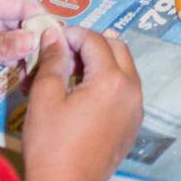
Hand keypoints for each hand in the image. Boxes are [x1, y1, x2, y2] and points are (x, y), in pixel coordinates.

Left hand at [0, 0, 46, 85]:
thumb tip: (34, 38)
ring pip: (21, 35)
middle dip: (38, 35)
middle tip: (52, 58)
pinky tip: (28, 75)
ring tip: (42, 69)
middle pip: (24, 18)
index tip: (55, 39)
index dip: (40, 17)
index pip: (21, 1)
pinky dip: (21, 61)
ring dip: (31, 50)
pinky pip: (11, 51)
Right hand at [23, 26, 142, 180]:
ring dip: (102, 61)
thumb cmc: (51, 146)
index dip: (73, 34)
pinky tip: (87, 92)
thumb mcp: (45, 98)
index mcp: (111, 80)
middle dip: (91, 44)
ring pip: (124, 67)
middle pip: (117, 48)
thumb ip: (53, 60)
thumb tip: (54, 34)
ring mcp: (136, 107)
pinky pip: (126, 89)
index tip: (55, 37)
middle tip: (66, 51)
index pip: (95, 40)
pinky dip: (110, 81)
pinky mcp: (134, 123)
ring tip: (74, 70)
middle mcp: (132, 89)